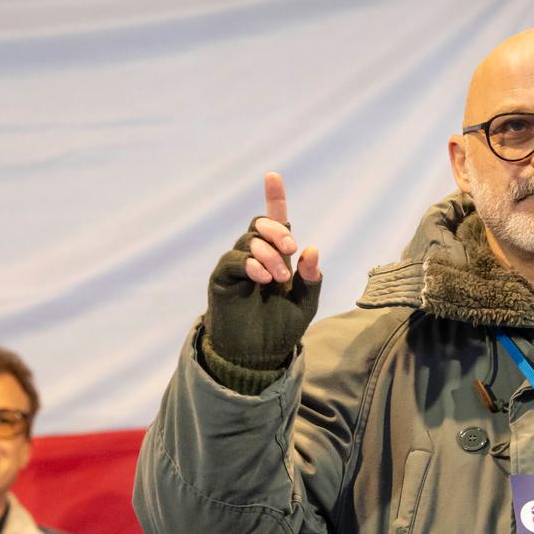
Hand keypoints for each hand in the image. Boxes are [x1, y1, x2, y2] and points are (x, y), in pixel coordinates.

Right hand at [202, 173, 322, 381]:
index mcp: (277, 258)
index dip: (274, 198)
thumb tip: (311, 249)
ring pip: (249, 240)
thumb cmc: (280, 330)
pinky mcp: (223, 279)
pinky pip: (233, 259)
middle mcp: (255, 257)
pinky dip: (251, 264)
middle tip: (292, 249)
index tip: (273, 176)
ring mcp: (237, 266)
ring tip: (279, 279)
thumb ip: (311, 278)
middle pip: (261, 224)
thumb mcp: (305, 304)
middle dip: (278, 229)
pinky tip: (262, 279)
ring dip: (269, 254)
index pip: (275, 222)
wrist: (257, 357)